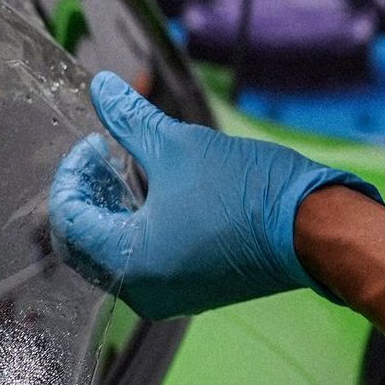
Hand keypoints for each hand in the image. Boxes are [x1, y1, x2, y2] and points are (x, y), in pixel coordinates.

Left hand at [48, 72, 382, 320]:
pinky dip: (129, 230)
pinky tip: (144, 195)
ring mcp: (163, 297)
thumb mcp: (178, 145)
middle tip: (99, 155)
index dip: (71, 175)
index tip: (94, 143)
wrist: (317, 230)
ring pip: (106, 255)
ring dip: (105, 211)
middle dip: (82, 194)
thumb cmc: (249, 191)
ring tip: (120, 169)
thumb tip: (101, 87)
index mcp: (128, 262)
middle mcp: (139, 291)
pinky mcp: (185, 292)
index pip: (67, 220)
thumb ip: (129, 120)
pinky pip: (135, 264)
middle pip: (79, 242)